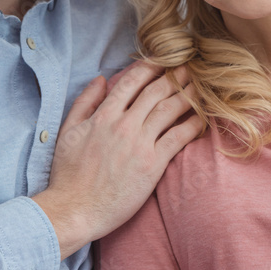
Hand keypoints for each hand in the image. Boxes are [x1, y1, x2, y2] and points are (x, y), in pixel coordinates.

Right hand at [32, 62, 203, 257]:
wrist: (75, 209)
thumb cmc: (68, 174)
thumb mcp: (67, 130)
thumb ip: (84, 102)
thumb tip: (101, 79)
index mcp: (104, 115)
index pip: (132, 82)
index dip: (151, 66)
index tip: (164, 60)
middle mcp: (124, 125)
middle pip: (156, 91)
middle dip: (174, 75)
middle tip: (190, 66)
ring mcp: (139, 144)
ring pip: (169, 109)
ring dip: (187, 94)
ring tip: (200, 85)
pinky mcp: (152, 165)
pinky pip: (177, 138)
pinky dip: (192, 125)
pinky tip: (203, 118)